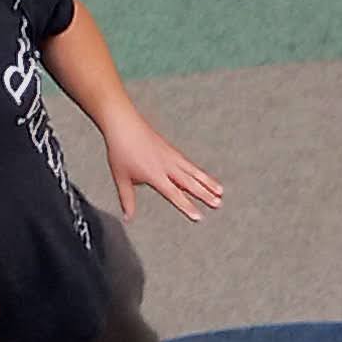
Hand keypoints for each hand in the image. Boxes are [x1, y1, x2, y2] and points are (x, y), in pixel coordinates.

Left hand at [97, 112, 224, 223]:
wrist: (124, 124)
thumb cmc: (121, 150)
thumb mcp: (121, 178)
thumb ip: (127, 199)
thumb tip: (128, 218)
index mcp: (154, 175)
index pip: (174, 194)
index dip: (187, 206)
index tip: (199, 217)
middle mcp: (167, 166)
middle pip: (190, 183)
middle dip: (205, 194)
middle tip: (218, 204)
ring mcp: (171, 156)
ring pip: (194, 172)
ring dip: (208, 182)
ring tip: (220, 191)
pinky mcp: (172, 150)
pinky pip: (189, 164)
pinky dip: (199, 172)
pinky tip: (205, 177)